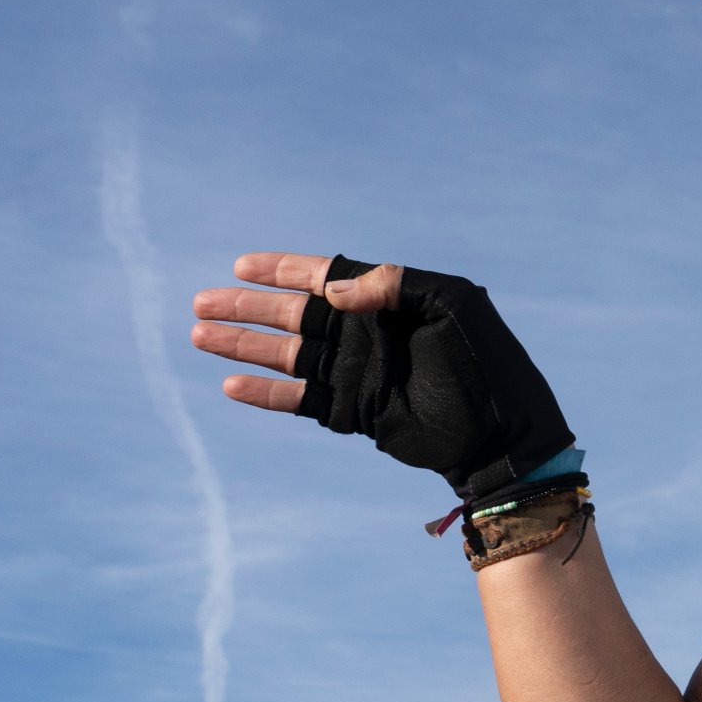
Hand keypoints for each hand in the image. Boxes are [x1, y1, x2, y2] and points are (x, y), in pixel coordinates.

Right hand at [190, 252, 574, 499]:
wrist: (501, 436)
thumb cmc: (487, 364)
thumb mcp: (454, 305)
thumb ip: (395, 284)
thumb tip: (334, 288)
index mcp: (387, 302)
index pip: (324, 276)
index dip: (282, 269)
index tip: (241, 264)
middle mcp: (365, 335)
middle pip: (292, 314)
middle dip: (247, 306)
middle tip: (201, 301)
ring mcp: (356, 374)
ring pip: (286, 355)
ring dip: (243, 346)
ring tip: (199, 336)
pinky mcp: (353, 413)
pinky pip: (299, 401)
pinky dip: (266, 395)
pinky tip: (231, 386)